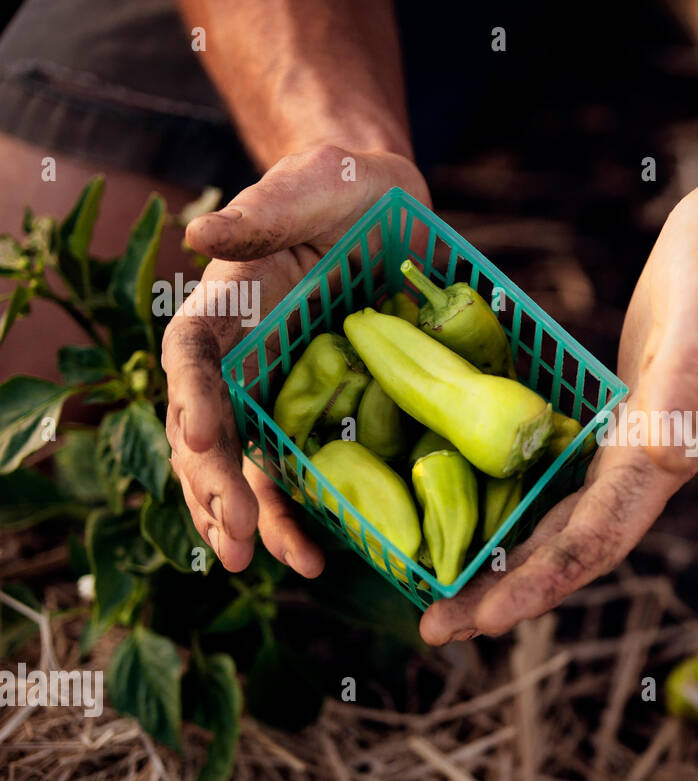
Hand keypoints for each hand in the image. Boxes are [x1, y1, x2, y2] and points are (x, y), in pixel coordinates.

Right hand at [162, 145, 429, 575]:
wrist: (391, 209)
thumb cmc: (340, 189)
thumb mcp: (306, 187)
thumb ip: (260, 214)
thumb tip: (198, 235)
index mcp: (224, 309)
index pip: (192, 359)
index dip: (189, 398)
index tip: (197, 436)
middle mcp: (243, 362)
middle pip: (210, 432)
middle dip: (216, 486)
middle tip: (236, 539)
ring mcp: (281, 394)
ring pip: (252, 466)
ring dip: (258, 518)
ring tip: (279, 559)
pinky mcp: (326, 415)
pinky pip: (307, 472)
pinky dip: (308, 513)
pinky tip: (323, 551)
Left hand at [419, 175, 697, 642]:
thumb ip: (689, 387)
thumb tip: (669, 460)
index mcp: (665, 454)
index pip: (597, 539)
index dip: (542, 583)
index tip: (485, 619)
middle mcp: (646, 460)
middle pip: (569, 547)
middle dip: (506, 591)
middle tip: (437, 628)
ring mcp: (630, 437)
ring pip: (560, 516)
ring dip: (506, 558)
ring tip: (446, 588)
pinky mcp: (614, 407)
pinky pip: (557, 468)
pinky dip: (516, 497)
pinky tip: (477, 499)